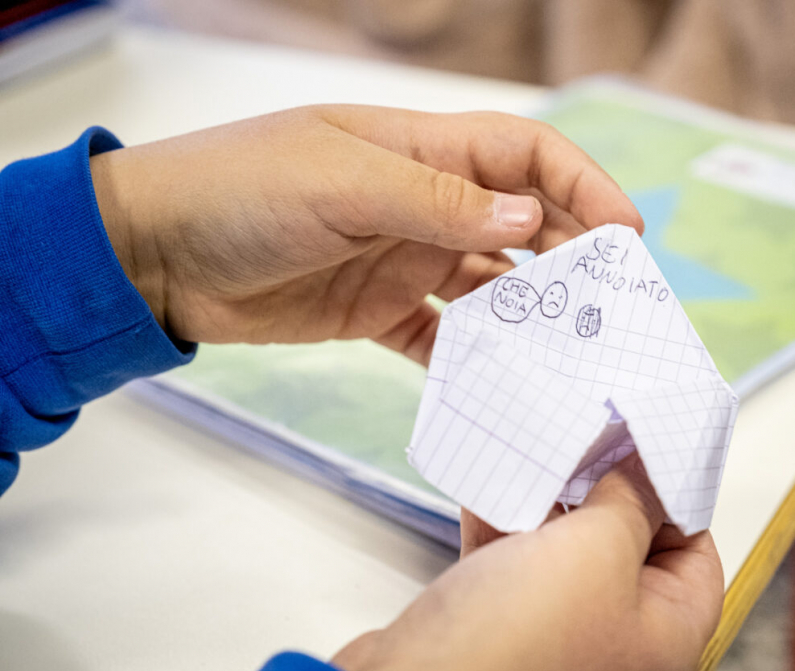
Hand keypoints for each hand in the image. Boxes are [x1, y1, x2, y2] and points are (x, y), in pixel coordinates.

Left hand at [89, 106, 641, 363]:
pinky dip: (474, 356)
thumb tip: (528, 215)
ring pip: (491, 285)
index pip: (526, 155)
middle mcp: (426, 203)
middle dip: (572, 257)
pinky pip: (444, 335)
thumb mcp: (342, 183)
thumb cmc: (240, 190)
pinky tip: (503, 382)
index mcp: (423, 150)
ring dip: (531, 314)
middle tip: (612, 307)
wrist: (157, 254)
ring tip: (571, 353)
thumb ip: (437, 202)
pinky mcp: (379, 311)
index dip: (582, 185)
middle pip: (524, 223)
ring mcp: (405, 259)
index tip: (623, 233)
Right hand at [332, 456, 724, 670]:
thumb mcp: (597, 551)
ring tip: (539, 456)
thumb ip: (630, 502)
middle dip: (605, 493)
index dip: (676, 498)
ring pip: (565, 553)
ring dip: (548, 505)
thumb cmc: (514, 645)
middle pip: (627, 549)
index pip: (696, 556)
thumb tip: (646, 468)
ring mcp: (557, 638)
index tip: (649, 448)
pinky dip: (502, 528)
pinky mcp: (500, 632)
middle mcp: (616, 643)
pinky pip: (512, 566)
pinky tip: (487, 493)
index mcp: (663, 637)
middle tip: (591, 441)